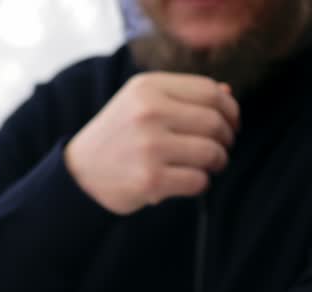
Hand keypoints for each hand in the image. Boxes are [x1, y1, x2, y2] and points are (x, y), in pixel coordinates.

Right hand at [65, 72, 239, 214]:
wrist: (80, 173)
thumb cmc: (120, 136)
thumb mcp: (141, 103)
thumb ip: (183, 96)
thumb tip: (228, 93)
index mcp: (148, 87)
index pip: (211, 92)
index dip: (230, 110)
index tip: (231, 124)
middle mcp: (148, 112)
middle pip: (215, 122)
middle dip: (226, 139)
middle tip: (219, 150)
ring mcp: (148, 146)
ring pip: (211, 153)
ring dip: (218, 162)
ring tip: (208, 166)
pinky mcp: (150, 179)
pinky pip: (198, 180)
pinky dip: (201, 183)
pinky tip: (188, 181)